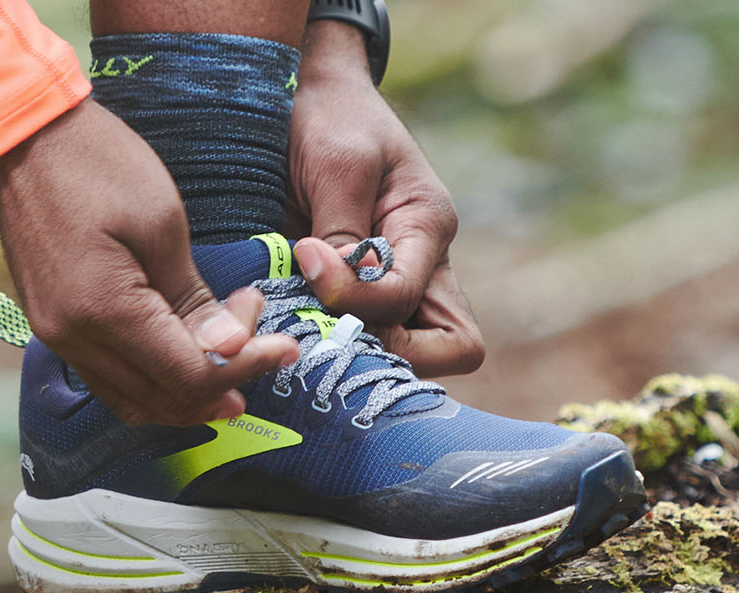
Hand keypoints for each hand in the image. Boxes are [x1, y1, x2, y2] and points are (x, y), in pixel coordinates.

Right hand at [0, 102, 300, 423]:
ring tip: (232, 350)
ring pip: (134, 398)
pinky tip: (184, 348)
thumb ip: (193, 298)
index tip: (286, 346)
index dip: (246, 368)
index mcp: (104, 312)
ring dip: (188, 389)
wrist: (24, 134)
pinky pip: (108, 377)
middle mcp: (73, 338)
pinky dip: (152, 379)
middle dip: (224, 379)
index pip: (189, 376)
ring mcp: (56, 334)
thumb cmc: (97, 163)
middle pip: (163, 398)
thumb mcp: (161, 224)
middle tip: (262, 340)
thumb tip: (229, 352)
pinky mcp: (52, 323)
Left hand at [285, 20, 481, 375]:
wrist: (307, 95)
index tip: (305, 257)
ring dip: (359, 348)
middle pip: (449, 347)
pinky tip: (289, 320)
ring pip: (409, 350)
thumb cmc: (330, 117)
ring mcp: (394, 280)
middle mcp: (422, 263)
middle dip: (390, 352)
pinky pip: (362, 335)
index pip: (413, 298)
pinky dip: (330, 337)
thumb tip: (333, 290)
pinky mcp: (358, 288)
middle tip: (324, 326)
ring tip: (301, 324)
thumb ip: (342, 234)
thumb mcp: (338, 164)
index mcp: (427, 228)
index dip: (359, 298)